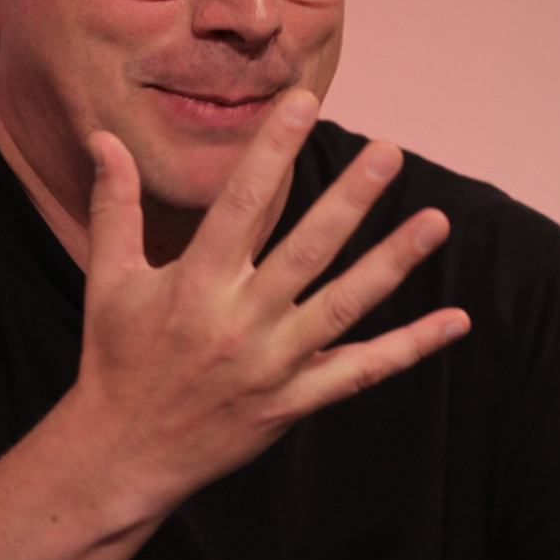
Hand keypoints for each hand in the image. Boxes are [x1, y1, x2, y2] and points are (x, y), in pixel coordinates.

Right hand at [69, 90, 469, 513]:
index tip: (303, 103)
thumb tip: (103, 138)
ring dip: (393, 264)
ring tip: (436, 222)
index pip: (240, 205)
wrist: (122, 456)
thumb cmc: (116, 359)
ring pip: (344, 307)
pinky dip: (410, 348)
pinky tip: (455, 320)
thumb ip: (116, 206)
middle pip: (305, 250)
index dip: (272, 152)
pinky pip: (362, 372)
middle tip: (389, 153)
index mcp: (194, 284)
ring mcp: (272, 365)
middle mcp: (238, 321)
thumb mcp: (109, 281)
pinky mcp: (294, 402)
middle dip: (349, 200)